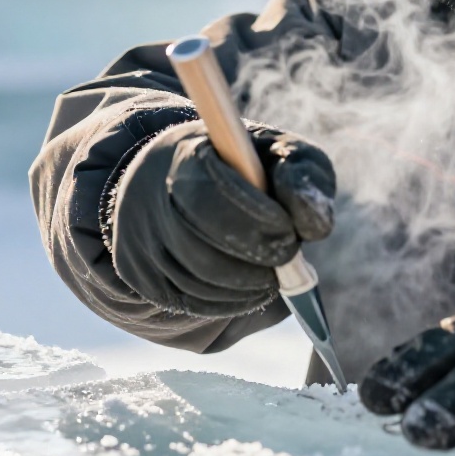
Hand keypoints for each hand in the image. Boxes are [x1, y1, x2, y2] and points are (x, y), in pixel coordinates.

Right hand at [109, 121, 334, 317]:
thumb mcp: (277, 151)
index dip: (261, 222)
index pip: (215, 197)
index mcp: (184, 155)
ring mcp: (139, 241)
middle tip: (285, 257)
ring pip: (199, 284)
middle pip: (205, 252)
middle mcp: (148, 198)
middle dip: (257, 261)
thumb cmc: (241, 165)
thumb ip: (303, 175)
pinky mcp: (140, 276)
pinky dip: (230, 302)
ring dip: (248, 286)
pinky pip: (190, 304)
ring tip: (270, 271)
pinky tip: (248, 285)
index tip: (289, 232)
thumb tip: (315, 225)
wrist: (173, 179)